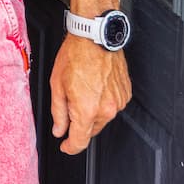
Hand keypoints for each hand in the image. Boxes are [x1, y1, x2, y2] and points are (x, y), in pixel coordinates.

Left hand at [50, 36, 131, 153]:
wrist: (95, 36)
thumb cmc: (75, 55)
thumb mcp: (57, 85)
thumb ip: (58, 113)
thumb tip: (59, 130)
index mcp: (87, 110)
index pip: (80, 141)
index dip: (70, 147)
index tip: (65, 146)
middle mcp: (106, 109)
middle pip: (91, 129)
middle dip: (79, 123)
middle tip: (70, 102)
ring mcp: (118, 102)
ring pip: (102, 117)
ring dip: (92, 111)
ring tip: (84, 88)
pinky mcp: (126, 94)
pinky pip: (112, 105)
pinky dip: (103, 101)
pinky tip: (96, 85)